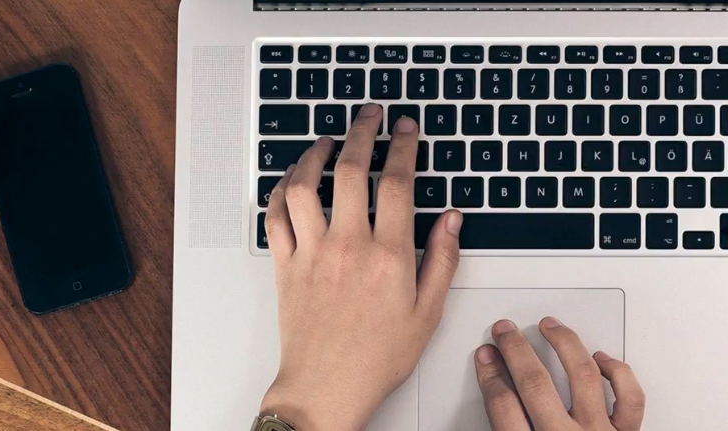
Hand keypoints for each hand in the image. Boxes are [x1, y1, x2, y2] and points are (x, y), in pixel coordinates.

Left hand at [259, 103, 463, 430]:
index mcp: (389, 256)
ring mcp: (312, 253)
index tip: (406, 129)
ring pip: (305, 185)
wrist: (326, 388)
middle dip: (363, 131)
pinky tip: (292, 180)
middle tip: (370, 115)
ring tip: (327, 140)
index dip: (403, 146)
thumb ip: (442, 260)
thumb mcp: (427, 313)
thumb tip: (452, 220)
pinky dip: (281, 189)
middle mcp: (348, 246)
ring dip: (314, 153)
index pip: (397, 183)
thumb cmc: (376, 358)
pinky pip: (275, 215)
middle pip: (351, 169)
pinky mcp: (285, 265)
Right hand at [475, 317, 645, 430]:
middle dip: (516, 350)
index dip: (490, 375)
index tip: (487, 357)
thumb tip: (498, 396)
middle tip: (506, 332)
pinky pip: (629, 397)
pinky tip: (601, 359)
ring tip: (551, 326)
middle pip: (536, 384)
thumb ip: (511, 429)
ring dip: (564, 344)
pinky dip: (616, 373)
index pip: (504, 406)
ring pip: (583, 377)